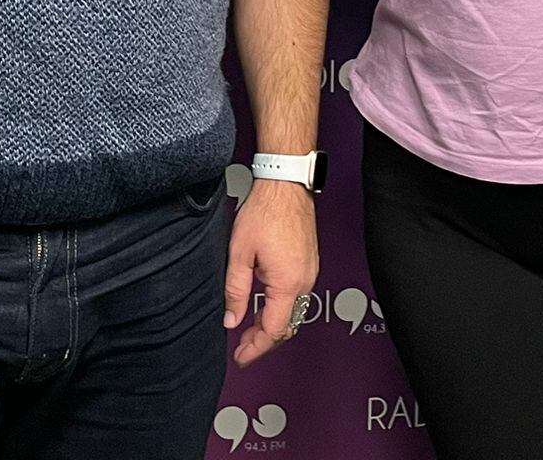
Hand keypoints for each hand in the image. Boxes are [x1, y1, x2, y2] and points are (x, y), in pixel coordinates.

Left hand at [223, 180, 318, 366]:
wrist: (285, 184)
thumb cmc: (265, 211)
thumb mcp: (239, 254)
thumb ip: (235, 292)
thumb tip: (232, 320)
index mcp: (287, 283)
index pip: (274, 330)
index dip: (256, 348)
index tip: (242, 357)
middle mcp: (305, 280)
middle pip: (288, 326)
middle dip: (265, 341)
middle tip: (243, 348)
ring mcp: (310, 271)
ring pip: (294, 312)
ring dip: (273, 325)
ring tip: (250, 330)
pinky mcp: (310, 263)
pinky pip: (298, 296)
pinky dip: (281, 308)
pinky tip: (266, 306)